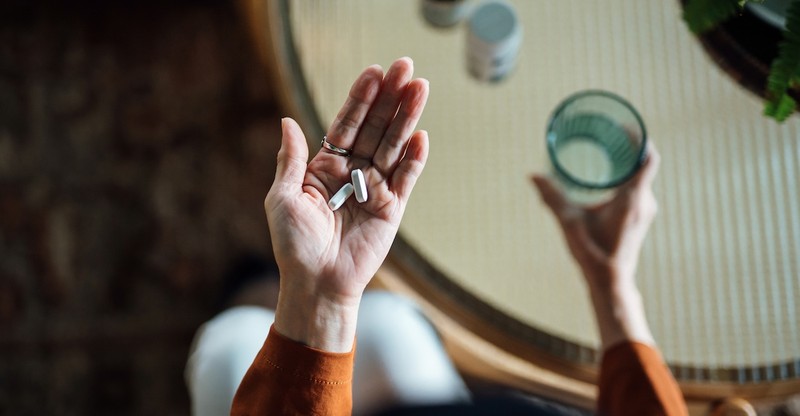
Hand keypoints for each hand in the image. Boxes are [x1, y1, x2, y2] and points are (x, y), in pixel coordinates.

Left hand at [265, 58, 428, 350]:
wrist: (316, 283)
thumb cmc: (294, 245)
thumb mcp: (282, 198)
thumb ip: (291, 160)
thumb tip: (288, 121)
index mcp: (324, 167)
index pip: (346, 124)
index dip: (360, 98)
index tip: (374, 72)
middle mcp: (352, 173)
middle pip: (375, 127)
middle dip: (390, 98)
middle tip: (407, 67)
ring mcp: (374, 189)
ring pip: (393, 146)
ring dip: (407, 118)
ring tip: (420, 88)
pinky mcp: (391, 209)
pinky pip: (405, 179)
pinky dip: (414, 158)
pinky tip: (421, 136)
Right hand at [532, 144, 660, 348]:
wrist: (611, 282)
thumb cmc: (593, 254)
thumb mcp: (569, 222)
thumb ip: (552, 197)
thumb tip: (533, 175)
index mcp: (633, 198)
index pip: (647, 158)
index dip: (639, 138)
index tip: (623, 126)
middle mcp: (644, 202)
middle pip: (644, 163)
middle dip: (628, 146)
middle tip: (609, 132)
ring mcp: (645, 210)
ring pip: (641, 176)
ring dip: (627, 161)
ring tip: (608, 148)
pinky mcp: (639, 218)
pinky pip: (638, 187)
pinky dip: (626, 176)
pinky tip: (610, 174)